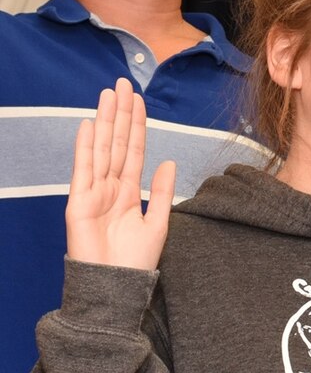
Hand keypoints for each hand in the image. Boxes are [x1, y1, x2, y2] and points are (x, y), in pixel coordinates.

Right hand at [66, 78, 175, 269]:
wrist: (115, 288)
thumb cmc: (135, 263)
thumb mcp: (158, 223)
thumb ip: (163, 192)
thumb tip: (169, 161)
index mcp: (129, 193)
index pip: (133, 151)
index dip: (136, 125)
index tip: (139, 100)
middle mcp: (110, 189)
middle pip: (116, 143)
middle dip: (120, 114)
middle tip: (123, 84)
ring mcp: (93, 193)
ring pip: (101, 150)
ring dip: (104, 121)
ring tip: (108, 94)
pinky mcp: (79, 203)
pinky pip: (83, 170)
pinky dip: (85, 148)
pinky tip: (88, 125)